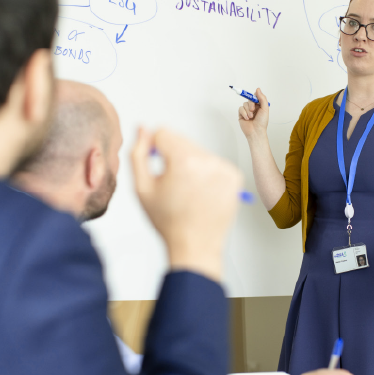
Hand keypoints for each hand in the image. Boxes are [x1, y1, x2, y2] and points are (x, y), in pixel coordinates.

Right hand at [131, 127, 242, 281]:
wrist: (196, 246)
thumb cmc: (169, 221)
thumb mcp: (142, 187)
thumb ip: (138, 153)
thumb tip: (142, 129)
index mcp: (183, 160)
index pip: (164, 133)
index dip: (154, 148)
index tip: (156, 165)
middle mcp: (207, 161)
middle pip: (182, 141)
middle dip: (173, 157)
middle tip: (173, 184)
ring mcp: (224, 168)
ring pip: (199, 152)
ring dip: (191, 165)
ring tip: (187, 191)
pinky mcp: (235, 176)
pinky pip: (214, 163)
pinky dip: (206, 174)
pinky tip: (201, 193)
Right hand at [237, 88, 269, 140]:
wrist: (256, 131)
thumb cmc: (262, 122)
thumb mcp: (265, 109)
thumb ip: (262, 98)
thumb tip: (258, 89)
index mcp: (259, 105)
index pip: (255, 97)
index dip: (254, 97)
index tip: (254, 99)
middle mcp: (253, 107)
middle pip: (249, 99)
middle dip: (251, 104)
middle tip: (253, 110)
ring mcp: (247, 111)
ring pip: (244, 104)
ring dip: (247, 110)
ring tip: (251, 117)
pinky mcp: (241, 114)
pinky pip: (240, 108)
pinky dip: (244, 113)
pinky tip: (247, 118)